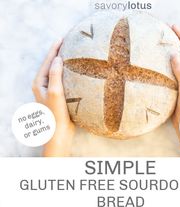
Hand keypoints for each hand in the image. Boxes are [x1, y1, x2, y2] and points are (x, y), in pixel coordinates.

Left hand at [32, 40, 75, 156]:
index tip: (62, 38)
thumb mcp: (55, 93)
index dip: (54, 49)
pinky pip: (65, 82)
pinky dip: (71, 75)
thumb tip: (57, 58)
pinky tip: (79, 73)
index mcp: (39, 83)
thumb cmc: (56, 115)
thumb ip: (55, 75)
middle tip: (69, 42)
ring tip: (74, 54)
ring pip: (59, 73)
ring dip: (66, 64)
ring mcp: (52, 92)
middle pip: (52, 65)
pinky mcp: (60, 98)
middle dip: (59, 54)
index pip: (48, 61)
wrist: (60, 134)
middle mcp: (44, 86)